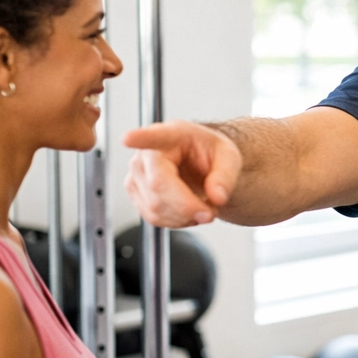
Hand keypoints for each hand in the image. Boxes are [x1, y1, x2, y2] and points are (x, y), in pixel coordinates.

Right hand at [123, 120, 240, 226]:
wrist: (200, 164)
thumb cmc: (210, 154)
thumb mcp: (230, 158)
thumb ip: (226, 175)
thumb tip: (218, 197)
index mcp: (171, 135)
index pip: (154, 136)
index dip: (139, 138)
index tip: (128, 138)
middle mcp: (147, 152)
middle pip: (158, 186)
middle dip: (187, 206)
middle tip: (210, 212)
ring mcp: (136, 173)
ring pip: (155, 207)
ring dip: (184, 216)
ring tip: (202, 209)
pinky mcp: (135, 192)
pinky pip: (153, 217)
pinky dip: (176, 221)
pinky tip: (187, 212)